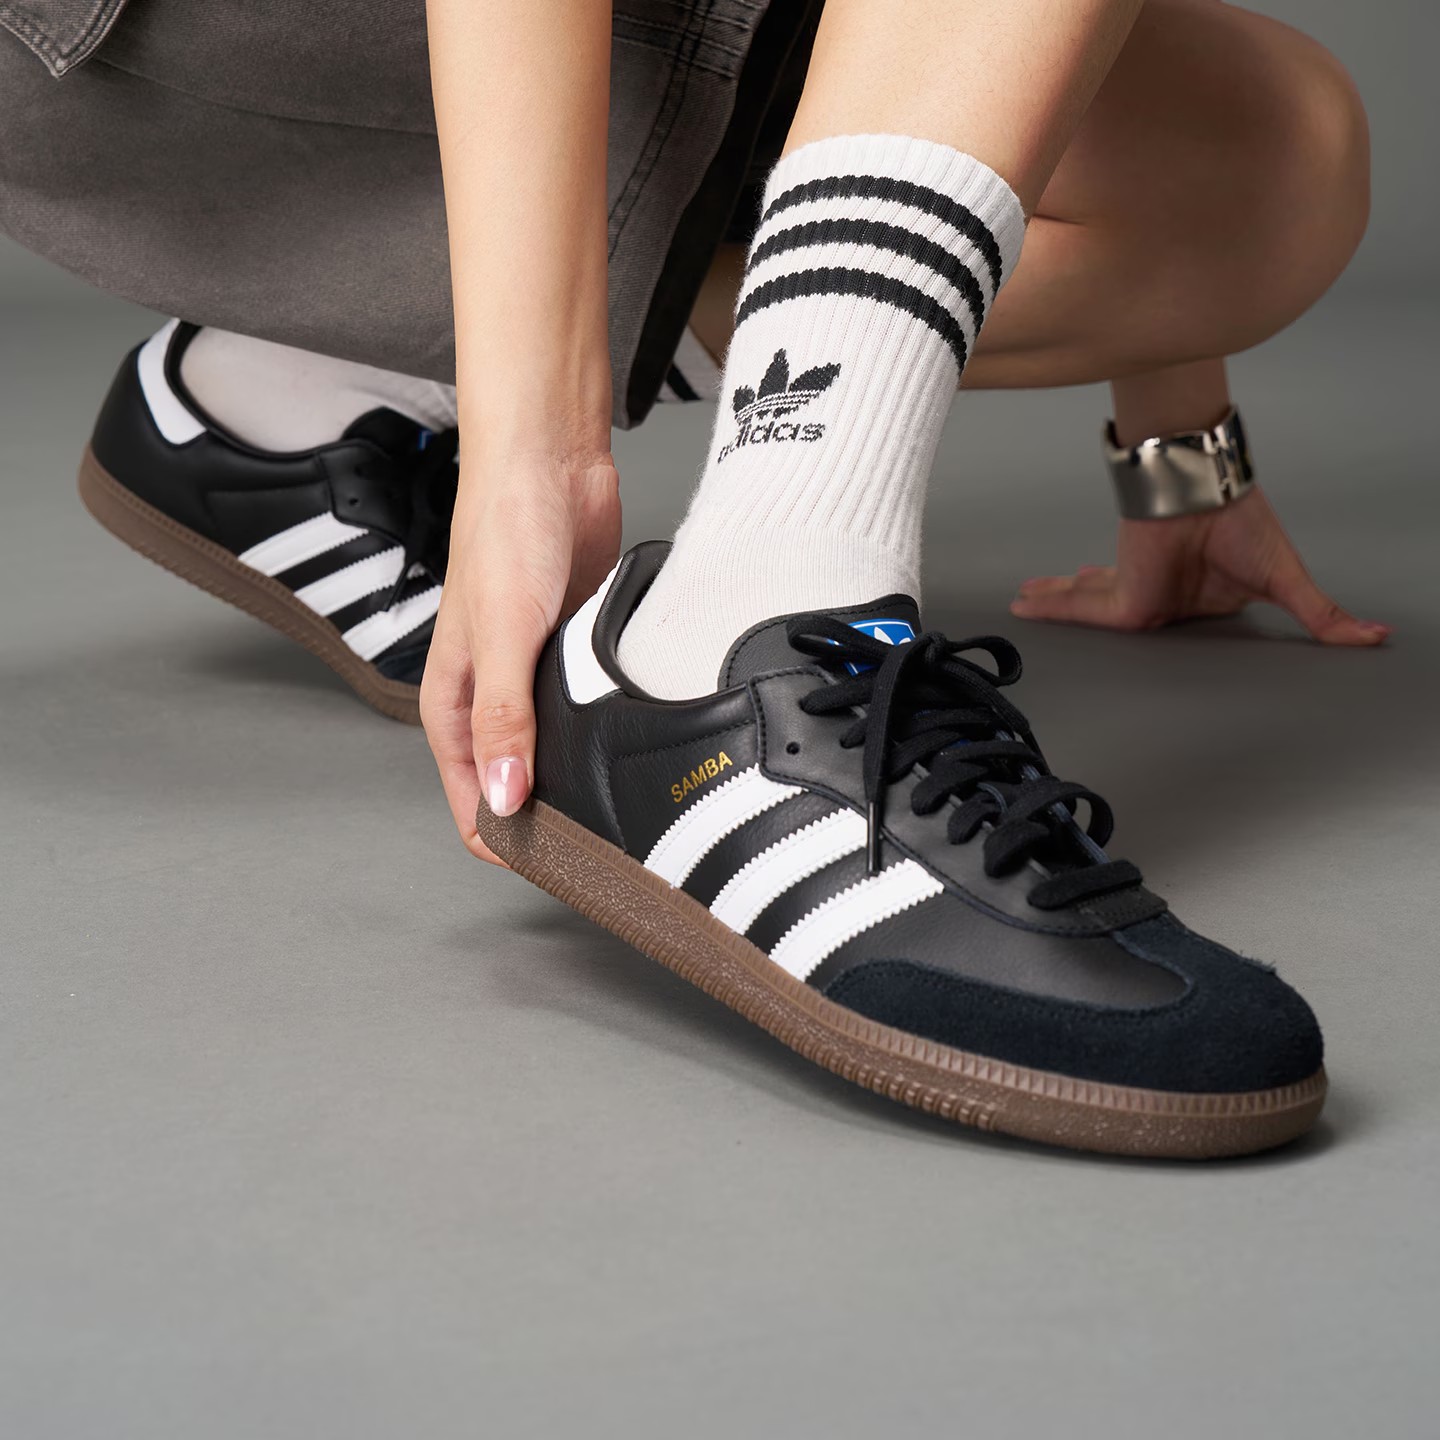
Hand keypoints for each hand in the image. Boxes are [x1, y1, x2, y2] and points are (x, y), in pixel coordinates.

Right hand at [421, 447, 621, 863]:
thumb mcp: (503, 633)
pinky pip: (589, 714)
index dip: (508, 842)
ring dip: (582, 780)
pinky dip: (607, 734)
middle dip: (552, 822)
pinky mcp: (577, 657)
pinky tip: (638, 745)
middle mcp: (494, 701)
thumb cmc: (504, 531)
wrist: (550, 462)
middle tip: (610, 851)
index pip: (474, 804)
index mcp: (454, 705)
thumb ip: (504, 718)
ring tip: (629, 810)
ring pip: (556, 755)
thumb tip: (507, 798)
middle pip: (516, 788)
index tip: (560, 867)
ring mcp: (538, 681)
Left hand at [1009, 487, 1389, 645]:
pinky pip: (1082, 607)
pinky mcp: (1123, 593)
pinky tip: (1025, 603)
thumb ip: (1321, 616)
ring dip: (1058, 599)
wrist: (1208, 490)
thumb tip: (1376, 638)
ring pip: (1091, 602)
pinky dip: (1054, 605)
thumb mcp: (1286, 579)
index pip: (1169, 608)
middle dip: (1084, 598)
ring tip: (1025, 598)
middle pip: (1118, 602)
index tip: (1124, 600)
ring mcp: (1142, 591)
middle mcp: (1167, 593)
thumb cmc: (1244, 523)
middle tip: (1047, 599)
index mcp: (1203, 595)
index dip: (1146, 603)